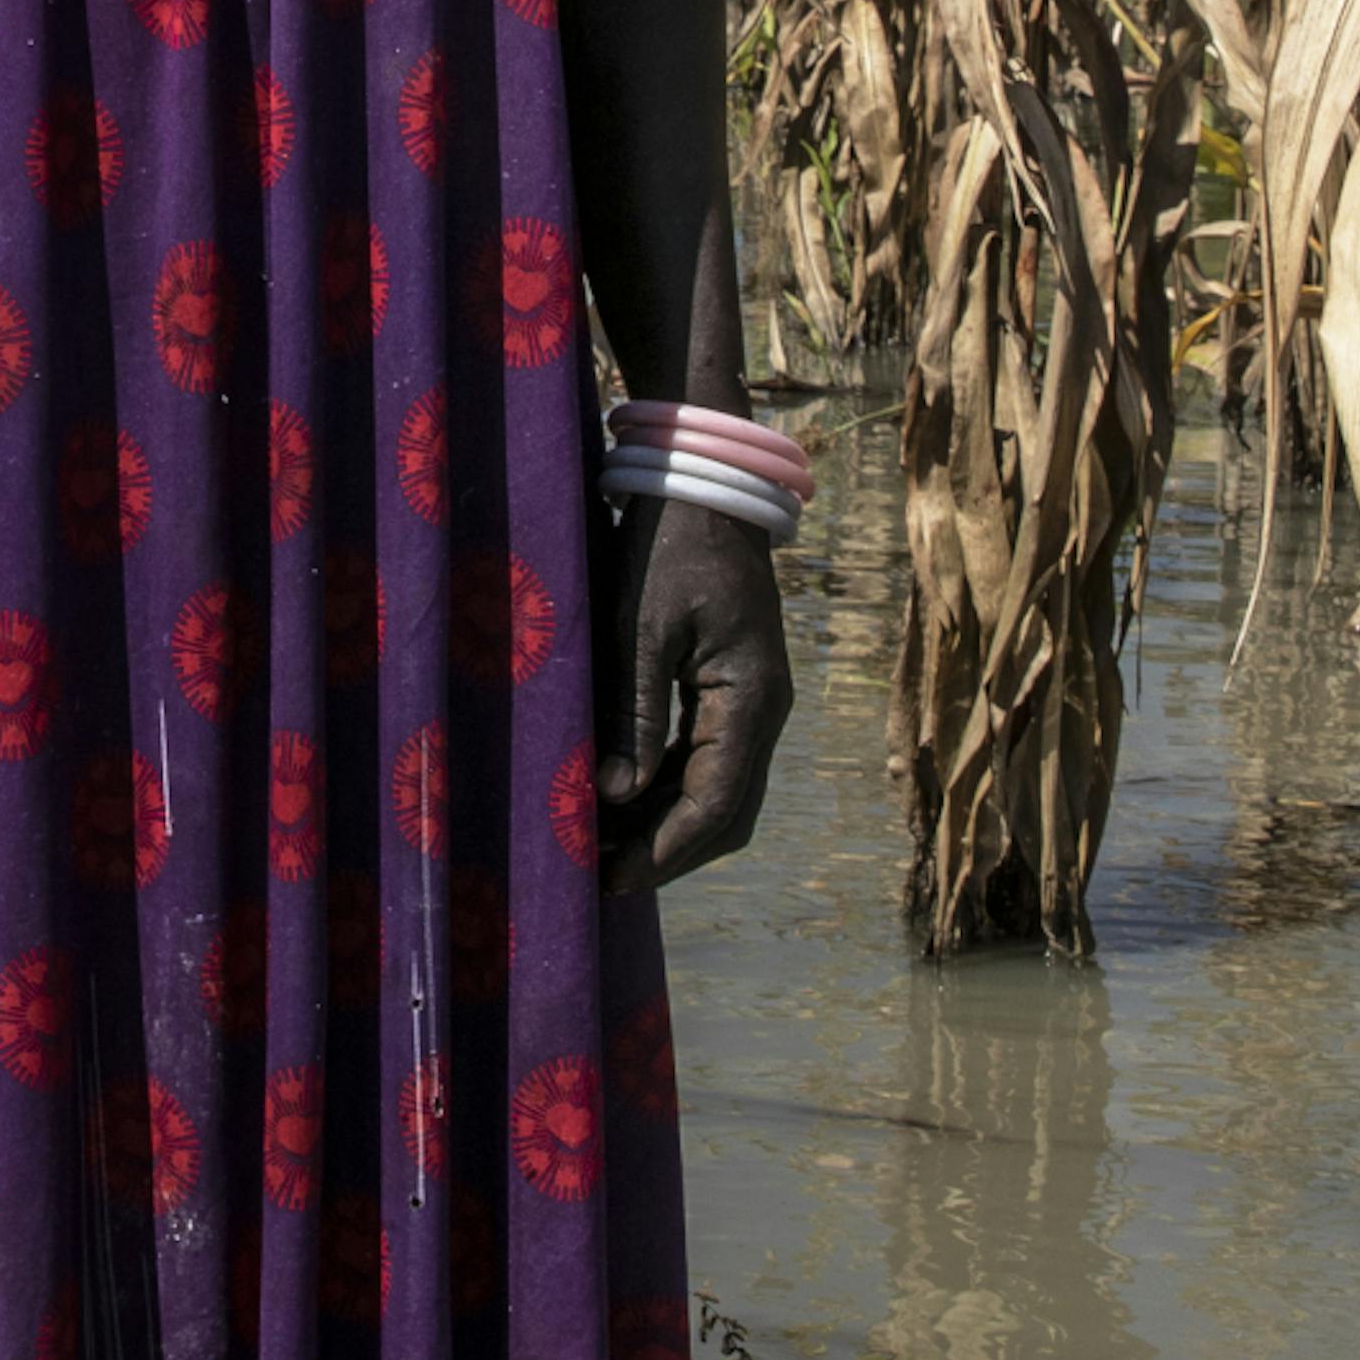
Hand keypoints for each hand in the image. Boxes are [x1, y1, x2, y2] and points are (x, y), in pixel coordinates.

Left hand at [591, 488, 787, 892]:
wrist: (704, 479)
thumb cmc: (668, 544)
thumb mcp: (640, 625)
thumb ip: (634, 711)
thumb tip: (617, 796)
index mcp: (752, 699)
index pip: (714, 807)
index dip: (662, 852)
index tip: (608, 881)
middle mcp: (764, 710)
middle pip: (725, 813)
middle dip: (664, 850)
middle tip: (595, 876)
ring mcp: (753, 700)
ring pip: (718, 791)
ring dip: (663, 824)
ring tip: (597, 844)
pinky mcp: (732, 687)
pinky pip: (706, 758)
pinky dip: (666, 788)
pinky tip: (617, 797)